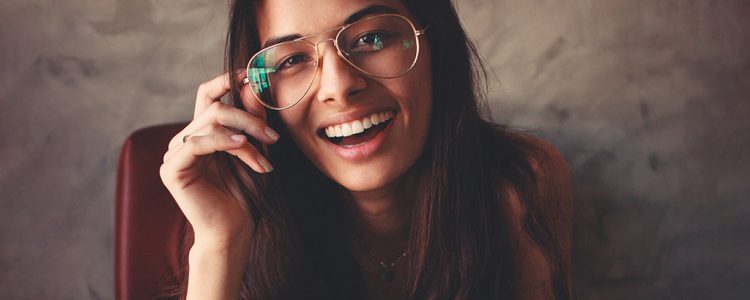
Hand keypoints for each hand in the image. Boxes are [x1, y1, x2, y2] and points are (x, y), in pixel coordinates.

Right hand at [159, 72, 277, 247]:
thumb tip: (251, 85)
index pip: (208, 95)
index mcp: (201, 132)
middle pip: (214, 108)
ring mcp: (175, 154)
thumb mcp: (253, 150)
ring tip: (266, 156)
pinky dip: (223, 141)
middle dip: (249, 118)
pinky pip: (197, 143)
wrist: (234, 230)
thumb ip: (250, 120)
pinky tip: (242, 146)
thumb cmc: (244, 194)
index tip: (253, 74)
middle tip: (274, 136)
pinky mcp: (172, 169)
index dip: (227, 81)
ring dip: (244, 137)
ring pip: (210, 123)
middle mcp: (184, 139)